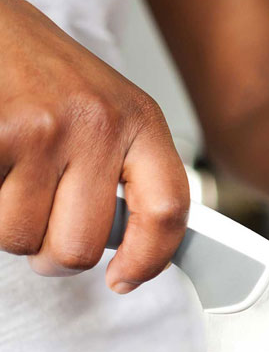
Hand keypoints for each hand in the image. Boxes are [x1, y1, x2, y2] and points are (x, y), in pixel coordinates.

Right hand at [0, 0, 188, 292]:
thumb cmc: (41, 71)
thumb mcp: (106, 109)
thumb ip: (123, 170)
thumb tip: (134, 247)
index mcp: (140, 120)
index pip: (168, 209)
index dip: (150, 259)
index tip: (124, 280)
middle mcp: (99, 124)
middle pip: (80, 247)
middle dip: (49, 251)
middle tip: (37, 220)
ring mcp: (44, 129)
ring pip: (20, 238)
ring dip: (6, 223)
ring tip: (9, 177)